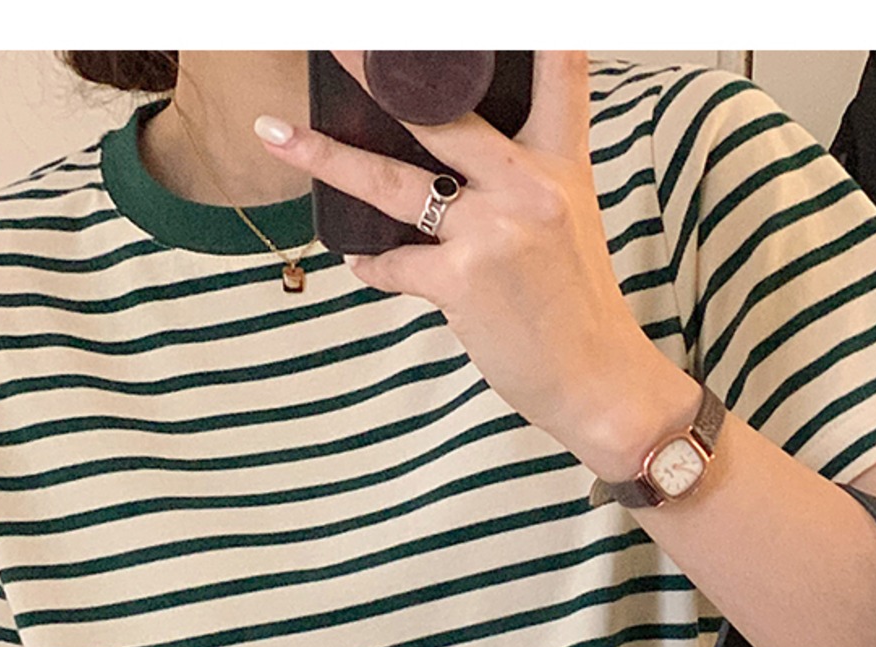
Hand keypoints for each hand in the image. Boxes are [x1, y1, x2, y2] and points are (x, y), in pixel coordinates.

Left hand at [252, 50, 662, 454]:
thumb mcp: (571, 223)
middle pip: (441, 113)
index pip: (558, 74)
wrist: (598, 382)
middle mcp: (529, 187)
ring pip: (391, 184)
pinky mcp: (463, 282)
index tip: (476, 19)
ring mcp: (493, 232)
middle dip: (378, 74)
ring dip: (327, 158)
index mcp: (561, 164)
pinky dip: (373, 265)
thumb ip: (523, 181)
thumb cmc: (577, 308)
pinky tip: (361, 263)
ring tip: (276, 133)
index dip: (533, 34)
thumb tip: (454, 168)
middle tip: (334, 40)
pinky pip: (395, 263)